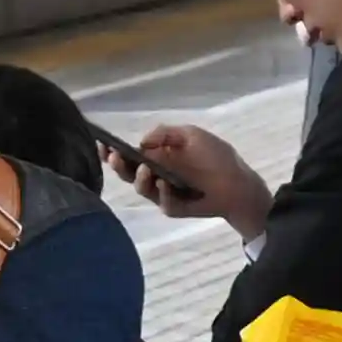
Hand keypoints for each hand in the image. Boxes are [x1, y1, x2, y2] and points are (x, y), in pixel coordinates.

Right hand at [123, 121, 271, 237]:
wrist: (239, 182)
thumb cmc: (215, 156)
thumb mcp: (191, 135)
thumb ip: (165, 134)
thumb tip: (141, 142)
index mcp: (156, 156)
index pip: (128, 154)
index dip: (113, 151)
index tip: (103, 145)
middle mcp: (155, 174)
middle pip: (128, 173)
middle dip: (118, 165)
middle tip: (115, 157)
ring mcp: (163, 193)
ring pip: (141, 189)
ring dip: (139, 179)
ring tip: (145, 170)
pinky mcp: (173, 207)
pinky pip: (163, 203)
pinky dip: (164, 193)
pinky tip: (166, 184)